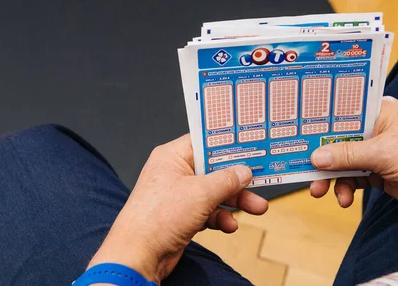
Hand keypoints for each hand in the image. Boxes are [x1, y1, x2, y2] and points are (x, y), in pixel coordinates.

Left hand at [88, 135, 267, 282]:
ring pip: (213, 192)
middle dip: (238, 180)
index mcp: (172, 156)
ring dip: (234, 201)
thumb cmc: (158, 218)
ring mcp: (177, 195)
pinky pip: (207, 211)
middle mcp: (173, 173)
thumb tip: (243, 171)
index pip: (205, 142)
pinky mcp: (180, 216)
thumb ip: (226, 179)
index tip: (251, 146)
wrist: (137, 255)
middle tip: (260, 182)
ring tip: (256, 208)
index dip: (228, 145)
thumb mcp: (201, 193)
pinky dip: (219, 217)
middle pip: (213, 169)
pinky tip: (229, 225)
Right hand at [309, 96, 397, 246]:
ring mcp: (375, 151)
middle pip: (337, 139)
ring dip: (330, 177)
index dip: (320, 121)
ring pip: (341, 161)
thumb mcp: (383, 153)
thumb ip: (347, 155)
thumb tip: (315, 157)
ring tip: (320, 190)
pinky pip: (351, 177)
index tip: (297, 131)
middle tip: (304, 169)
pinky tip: (342, 198)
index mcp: (379, 111)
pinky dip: (344, 188)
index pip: (342, 111)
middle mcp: (375, 128)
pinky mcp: (377, 172)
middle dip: (321, 157)